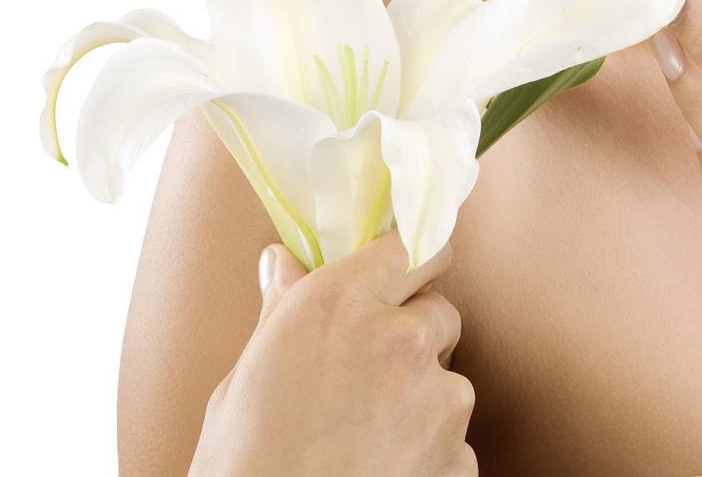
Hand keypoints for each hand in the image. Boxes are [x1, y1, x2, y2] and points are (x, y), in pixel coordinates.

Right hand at [189, 228, 477, 476]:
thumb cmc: (242, 469)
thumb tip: (281, 262)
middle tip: (373, 372)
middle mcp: (398, 337)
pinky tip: (384, 471)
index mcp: (339, 302)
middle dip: (415, 334)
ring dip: (423, 399)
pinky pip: (455, 441)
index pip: (408, 246)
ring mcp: (437, 398)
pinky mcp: (459, 457)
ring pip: (449, 380)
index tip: (404, 274)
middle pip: (439, 310)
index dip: (407, 262)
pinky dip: (431, 454)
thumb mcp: (243, 381)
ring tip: (368, 439)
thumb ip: (280, 312)